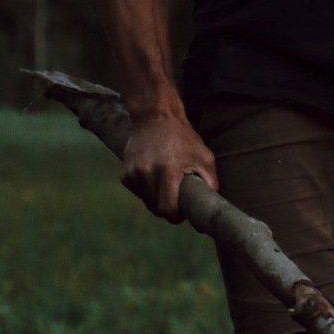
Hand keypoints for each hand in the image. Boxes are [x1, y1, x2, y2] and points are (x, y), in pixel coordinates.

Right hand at [120, 106, 217, 221]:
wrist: (155, 118)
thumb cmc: (184, 139)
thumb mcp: (205, 158)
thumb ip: (209, 184)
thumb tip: (207, 210)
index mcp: (167, 171)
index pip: (167, 210)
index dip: (177, 215)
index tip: (183, 210)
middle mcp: (145, 173)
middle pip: (156, 209)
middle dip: (168, 207)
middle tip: (178, 193)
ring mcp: (132, 174)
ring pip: (147, 203)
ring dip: (157, 198)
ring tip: (167, 179)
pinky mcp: (124, 175)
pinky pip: (139, 194)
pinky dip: (148, 190)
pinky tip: (155, 174)